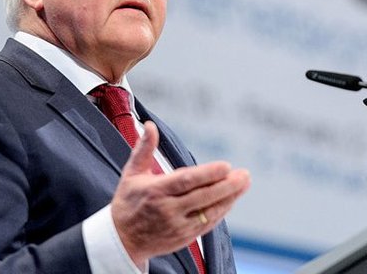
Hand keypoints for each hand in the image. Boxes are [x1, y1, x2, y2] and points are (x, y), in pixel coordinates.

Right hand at [111, 121, 250, 266]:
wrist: (122, 240)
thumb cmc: (128, 202)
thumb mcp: (131, 173)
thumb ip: (144, 149)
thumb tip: (149, 125)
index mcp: (155, 191)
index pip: (185, 181)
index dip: (207, 174)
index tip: (226, 166)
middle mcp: (167, 210)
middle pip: (202, 197)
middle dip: (226, 186)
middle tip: (244, 174)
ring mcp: (177, 226)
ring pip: (208, 212)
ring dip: (229, 198)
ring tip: (244, 183)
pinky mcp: (184, 237)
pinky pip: (207, 224)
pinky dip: (221, 211)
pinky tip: (231, 199)